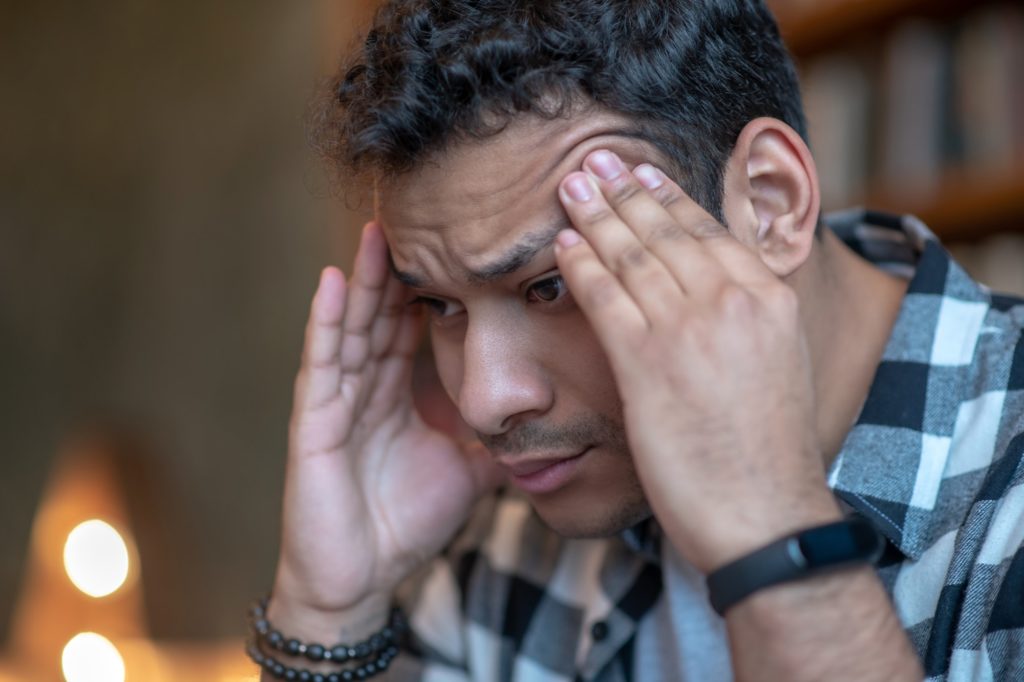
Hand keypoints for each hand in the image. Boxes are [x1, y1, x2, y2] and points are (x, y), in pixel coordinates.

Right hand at [272, 222, 501, 618]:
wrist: (364, 578)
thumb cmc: (406, 524)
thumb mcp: (467, 472)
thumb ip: (496, 443)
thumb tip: (545, 424)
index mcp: (397, 396)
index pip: (413, 328)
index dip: (428, 288)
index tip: (453, 244)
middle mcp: (365, 390)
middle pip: (383, 315)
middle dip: (396, 268)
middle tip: (413, 215)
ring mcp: (336, 403)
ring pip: (353, 328)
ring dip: (364, 280)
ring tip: (377, 231)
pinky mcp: (313, 423)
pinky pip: (322, 365)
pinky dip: (327, 323)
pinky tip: (335, 282)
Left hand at [554, 151, 839, 572]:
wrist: (766, 514)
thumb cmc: (764, 452)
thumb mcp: (774, 365)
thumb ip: (744, 321)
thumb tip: (714, 296)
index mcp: (769, 299)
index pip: (709, 232)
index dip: (667, 198)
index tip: (642, 173)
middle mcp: (732, 300)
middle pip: (666, 231)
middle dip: (624, 190)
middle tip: (594, 159)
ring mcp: (689, 327)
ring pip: (632, 254)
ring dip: (596, 214)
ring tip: (570, 185)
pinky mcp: (648, 361)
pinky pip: (605, 296)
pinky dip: (581, 264)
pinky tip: (563, 243)